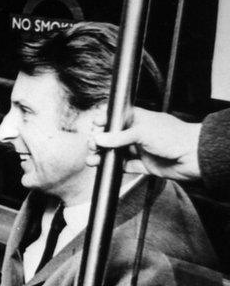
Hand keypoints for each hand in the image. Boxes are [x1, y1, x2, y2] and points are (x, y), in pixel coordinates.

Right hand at [87, 107, 201, 180]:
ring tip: (92, 159)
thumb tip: (99, 138)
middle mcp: (138, 134)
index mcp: (139, 119)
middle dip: (100, 140)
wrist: (193, 156)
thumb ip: (119, 137)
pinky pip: (124, 166)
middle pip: (113, 136)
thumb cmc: (174, 136)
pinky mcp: (143, 164)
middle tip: (92, 144)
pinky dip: (114, 167)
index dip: (105, 121)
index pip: (117, 118)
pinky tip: (105, 167)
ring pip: (116, 152)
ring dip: (103, 155)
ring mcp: (140, 149)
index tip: (94, 125)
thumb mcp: (142, 132)